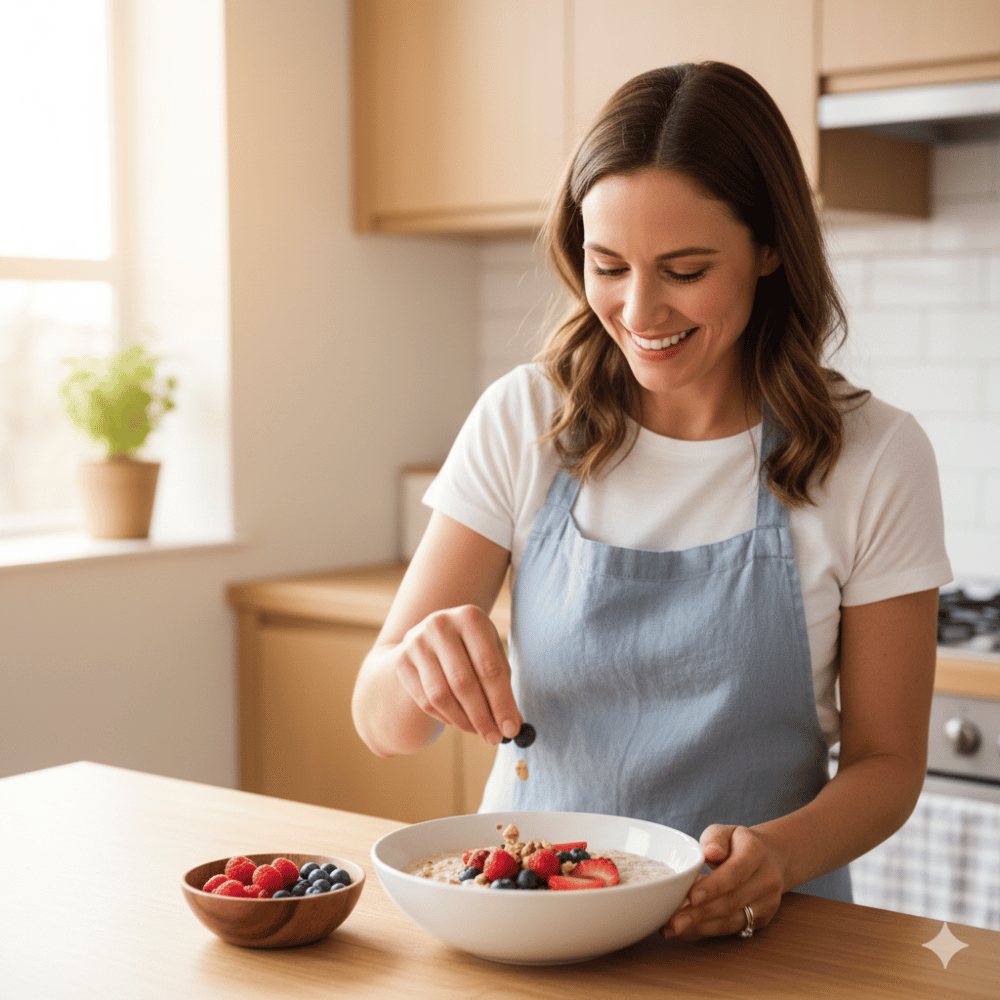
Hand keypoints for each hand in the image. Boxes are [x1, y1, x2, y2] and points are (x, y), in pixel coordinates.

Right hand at [393, 604, 521, 745]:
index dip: (501, 702)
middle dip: (482, 717)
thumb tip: (512, 725)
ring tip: (479, 732)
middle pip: (463, 682)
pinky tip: (460, 721)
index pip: (490, 667)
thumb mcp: (491, 653)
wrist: (430, 636)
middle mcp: (440, 625)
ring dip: (463, 721)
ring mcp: (417, 642)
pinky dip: (445, 717)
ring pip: (441, 695)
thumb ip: (502, 685)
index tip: (511, 729)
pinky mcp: (401, 661)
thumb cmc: (471, 648)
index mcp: (470, 617)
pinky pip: (425, 700)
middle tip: (495, 738)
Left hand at [661, 824, 784, 939]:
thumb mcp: (724, 832)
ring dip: (701, 927)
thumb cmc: (736, 844)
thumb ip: (715, 839)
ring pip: (732, 920)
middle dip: (701, 913)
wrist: (767, 859)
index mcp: (757, 853)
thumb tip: (710, 852)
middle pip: (732, 901)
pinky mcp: (761, 920)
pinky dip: (707, 931)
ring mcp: (767, 903)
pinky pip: (732, 929)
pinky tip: (686, 931)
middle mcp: (767, 880)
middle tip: (673, 921)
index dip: (714, 886)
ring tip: (673, 930)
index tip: (691, 896)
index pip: (736, 871)